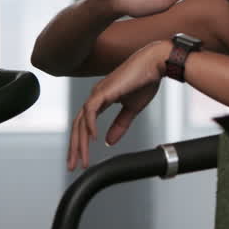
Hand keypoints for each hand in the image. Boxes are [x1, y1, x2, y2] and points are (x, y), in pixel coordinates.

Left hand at [68, 41, 170, 169]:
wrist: (156, 63)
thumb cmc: (146, 80)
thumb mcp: (132, 108)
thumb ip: (120, 125)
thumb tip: (108, 141)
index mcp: (101, 100)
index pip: (84, 125)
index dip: (81, 143)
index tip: (81, 159)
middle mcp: (96, 96)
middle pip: (78, 126)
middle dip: (74, 148)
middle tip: (72, 166)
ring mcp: (98, 93)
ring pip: (81, 121)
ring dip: (80, 142)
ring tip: (81, 158)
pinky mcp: (103, 91)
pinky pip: (90, 111)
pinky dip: (89, 125)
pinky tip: (93, 138)